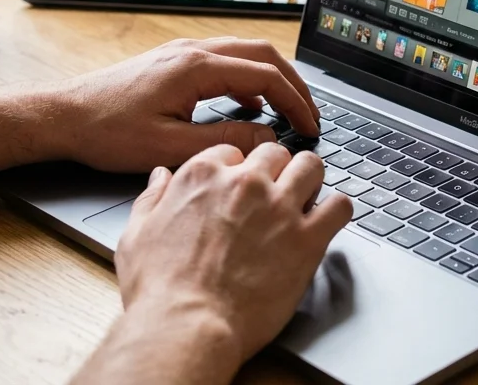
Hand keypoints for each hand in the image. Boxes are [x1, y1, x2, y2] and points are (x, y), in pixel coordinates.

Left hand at [38, 38, 320, 172]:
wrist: (63, 117)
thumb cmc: (106, 132)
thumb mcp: (169, 147)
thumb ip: (224, 142)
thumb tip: (265, 139)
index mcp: (195, 68)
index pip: (266, 75)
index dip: (296, 101)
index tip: (310, 126)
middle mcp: (191, 51)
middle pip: (262, 54)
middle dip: (293, 84)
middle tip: (310, 115)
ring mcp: (181, 53)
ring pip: (244, 54)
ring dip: (271, 79)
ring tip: (288, 110)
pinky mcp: (172, 62)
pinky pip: (223, 62)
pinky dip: (246, 80)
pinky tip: (248, 106)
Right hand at [118, 144, 352, 369]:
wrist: (186, 325)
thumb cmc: (159, 289)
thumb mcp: (137, 235)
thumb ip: (152, 199)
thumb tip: (161, 177)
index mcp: (203, 176)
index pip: (232, 152)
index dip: (237, 170)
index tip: (239, 187)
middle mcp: (245, 183)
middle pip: (274, 154)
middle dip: (275, 171)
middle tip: (273, 194)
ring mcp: (279, 208)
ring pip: (311, 166)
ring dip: (309, 179)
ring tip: (305, 198)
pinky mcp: (307, 239)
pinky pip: (340, 206)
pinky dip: (337, 210)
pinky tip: (327, 221)